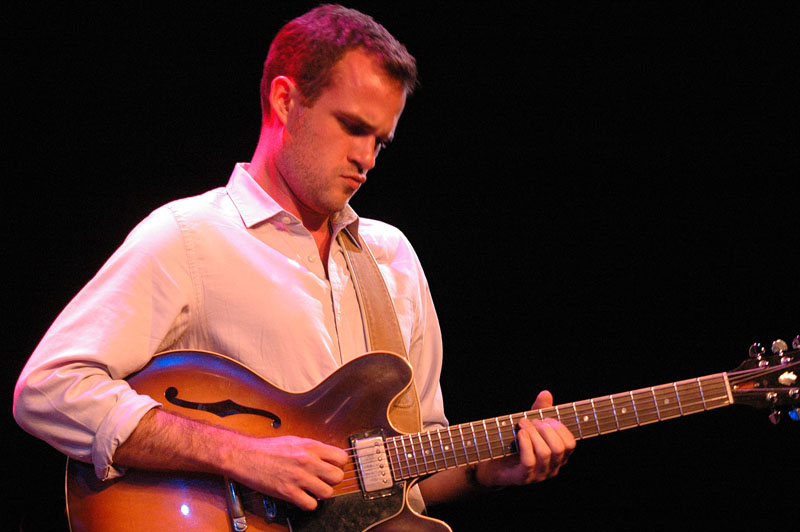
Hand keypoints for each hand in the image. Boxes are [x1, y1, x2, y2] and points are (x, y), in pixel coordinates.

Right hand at [231, 435, 347, 510]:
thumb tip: (327, 457)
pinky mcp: (288, 492)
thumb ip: (312, 449)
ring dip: (321, 493)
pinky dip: (308, 503)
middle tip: (322, 480)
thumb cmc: (267, 448)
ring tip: (312, 489)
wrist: (245, 455)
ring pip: (328, 492)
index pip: (341, 458)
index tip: (332, 467)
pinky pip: (311, 504)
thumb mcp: (294, 440)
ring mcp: (299, 477)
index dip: (338, 464)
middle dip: (331, 480)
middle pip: (338, 476)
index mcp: (310, 446)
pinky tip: (302, 497)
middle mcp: (307, 461)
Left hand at [475, 390, 575, 486]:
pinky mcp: (522, 478)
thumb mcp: (530, 424)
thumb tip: (546, 393)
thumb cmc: (515, 443)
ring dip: (534, 433)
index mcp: (558, 457)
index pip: (570, 444)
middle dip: (546, 429)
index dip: (560, 428)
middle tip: (533, 421)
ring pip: (545, 453)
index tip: (546, 418)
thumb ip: (540, 410)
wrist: (492, 463)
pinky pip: (529, 461)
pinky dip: (525, 444)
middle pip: (560, 448)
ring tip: (522, 423)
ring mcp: (538, 475)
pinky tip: (520, 434)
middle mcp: (552, 468)